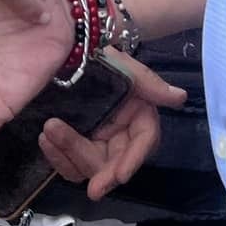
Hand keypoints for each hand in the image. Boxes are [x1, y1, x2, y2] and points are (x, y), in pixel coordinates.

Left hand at [39, 53, 184, 199]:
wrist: (71, 49)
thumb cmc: (103, 56)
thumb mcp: (126, 66)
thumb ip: (151, 84)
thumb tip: (180, 97)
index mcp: (138, 117)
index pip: (142, 143)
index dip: (132, 161)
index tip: (119, 176)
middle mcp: (120, 135)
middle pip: (112, 162)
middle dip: (93, 164)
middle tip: (73, 160)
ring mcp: (96, 142)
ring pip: (87, 167)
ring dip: (68, 154)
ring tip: (48, 131)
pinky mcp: (74, 144)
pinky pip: (67, 162)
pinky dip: (56, 155)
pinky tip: (45, 139)